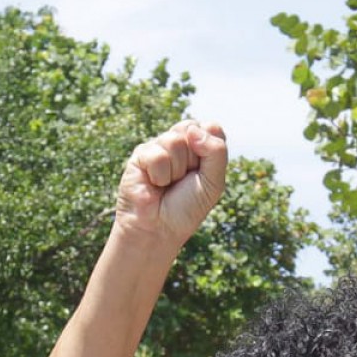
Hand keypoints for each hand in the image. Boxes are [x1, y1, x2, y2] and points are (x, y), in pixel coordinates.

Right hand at [113, 121, 227, 247]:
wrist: (160, 228)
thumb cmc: (187, 207)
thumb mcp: (214, 182)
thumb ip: (216, 152)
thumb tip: (193, 129)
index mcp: (199, 146)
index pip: (211, 128)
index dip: (209, 149)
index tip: (202, 172)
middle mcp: (179, 142)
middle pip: (192, 129)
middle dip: (192, 160)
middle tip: (183, 180)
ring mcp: (159, 146)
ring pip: (174, 141)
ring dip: (176, 170)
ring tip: (167, 184)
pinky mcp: (141, 154)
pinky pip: (157, 155)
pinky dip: (160, 176)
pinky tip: (154, 185)